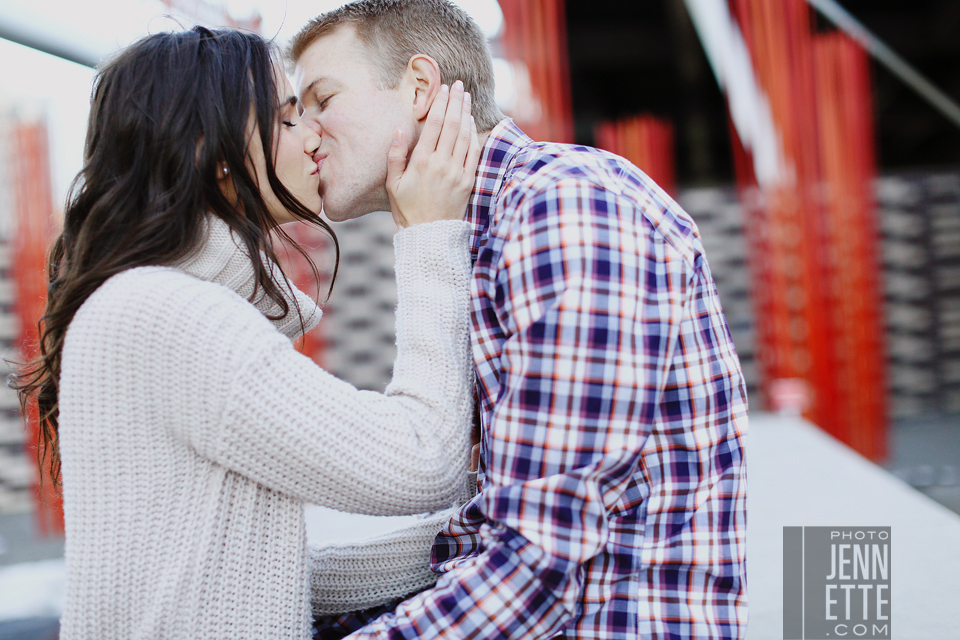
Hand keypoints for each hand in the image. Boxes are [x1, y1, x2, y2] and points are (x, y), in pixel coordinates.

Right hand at [386, 80, 481, 227]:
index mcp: (421, 161)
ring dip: (466, 113)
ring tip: (466, 97)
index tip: (444, 89)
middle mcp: (441, 163)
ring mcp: (457, 172)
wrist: (429, 234)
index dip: (441, 103)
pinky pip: (474, 152)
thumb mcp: (392, 183)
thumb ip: (394, 155)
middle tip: (458, 85)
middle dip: (455, 102)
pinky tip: (472, 123)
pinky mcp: (468, 181)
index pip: (434, 124)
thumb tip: (399, 130)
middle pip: (452, 124)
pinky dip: (474, 134)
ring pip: (464, 135)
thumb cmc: (407, 209)